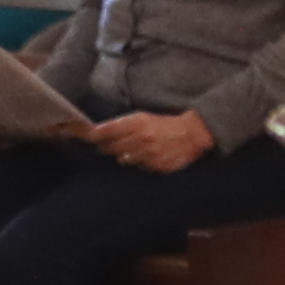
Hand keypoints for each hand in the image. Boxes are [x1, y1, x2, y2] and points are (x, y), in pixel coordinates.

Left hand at [89, 109, 216, 172]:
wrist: (194, 134)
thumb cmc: (166, 124)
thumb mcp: (144, 117)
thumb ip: (122, 125)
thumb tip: (97, 133)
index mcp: (137, 123)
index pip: (105, 131)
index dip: (94, 135)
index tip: (90, 136)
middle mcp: (140, 139)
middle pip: (109, 147)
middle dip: (108, 146)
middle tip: (112, 144)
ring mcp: (148, 154)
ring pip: (122, 159)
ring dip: (125, 155)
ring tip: (135, 149)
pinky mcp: (155, 166)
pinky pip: (138, 167)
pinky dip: (140, 162)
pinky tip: (148, 156)